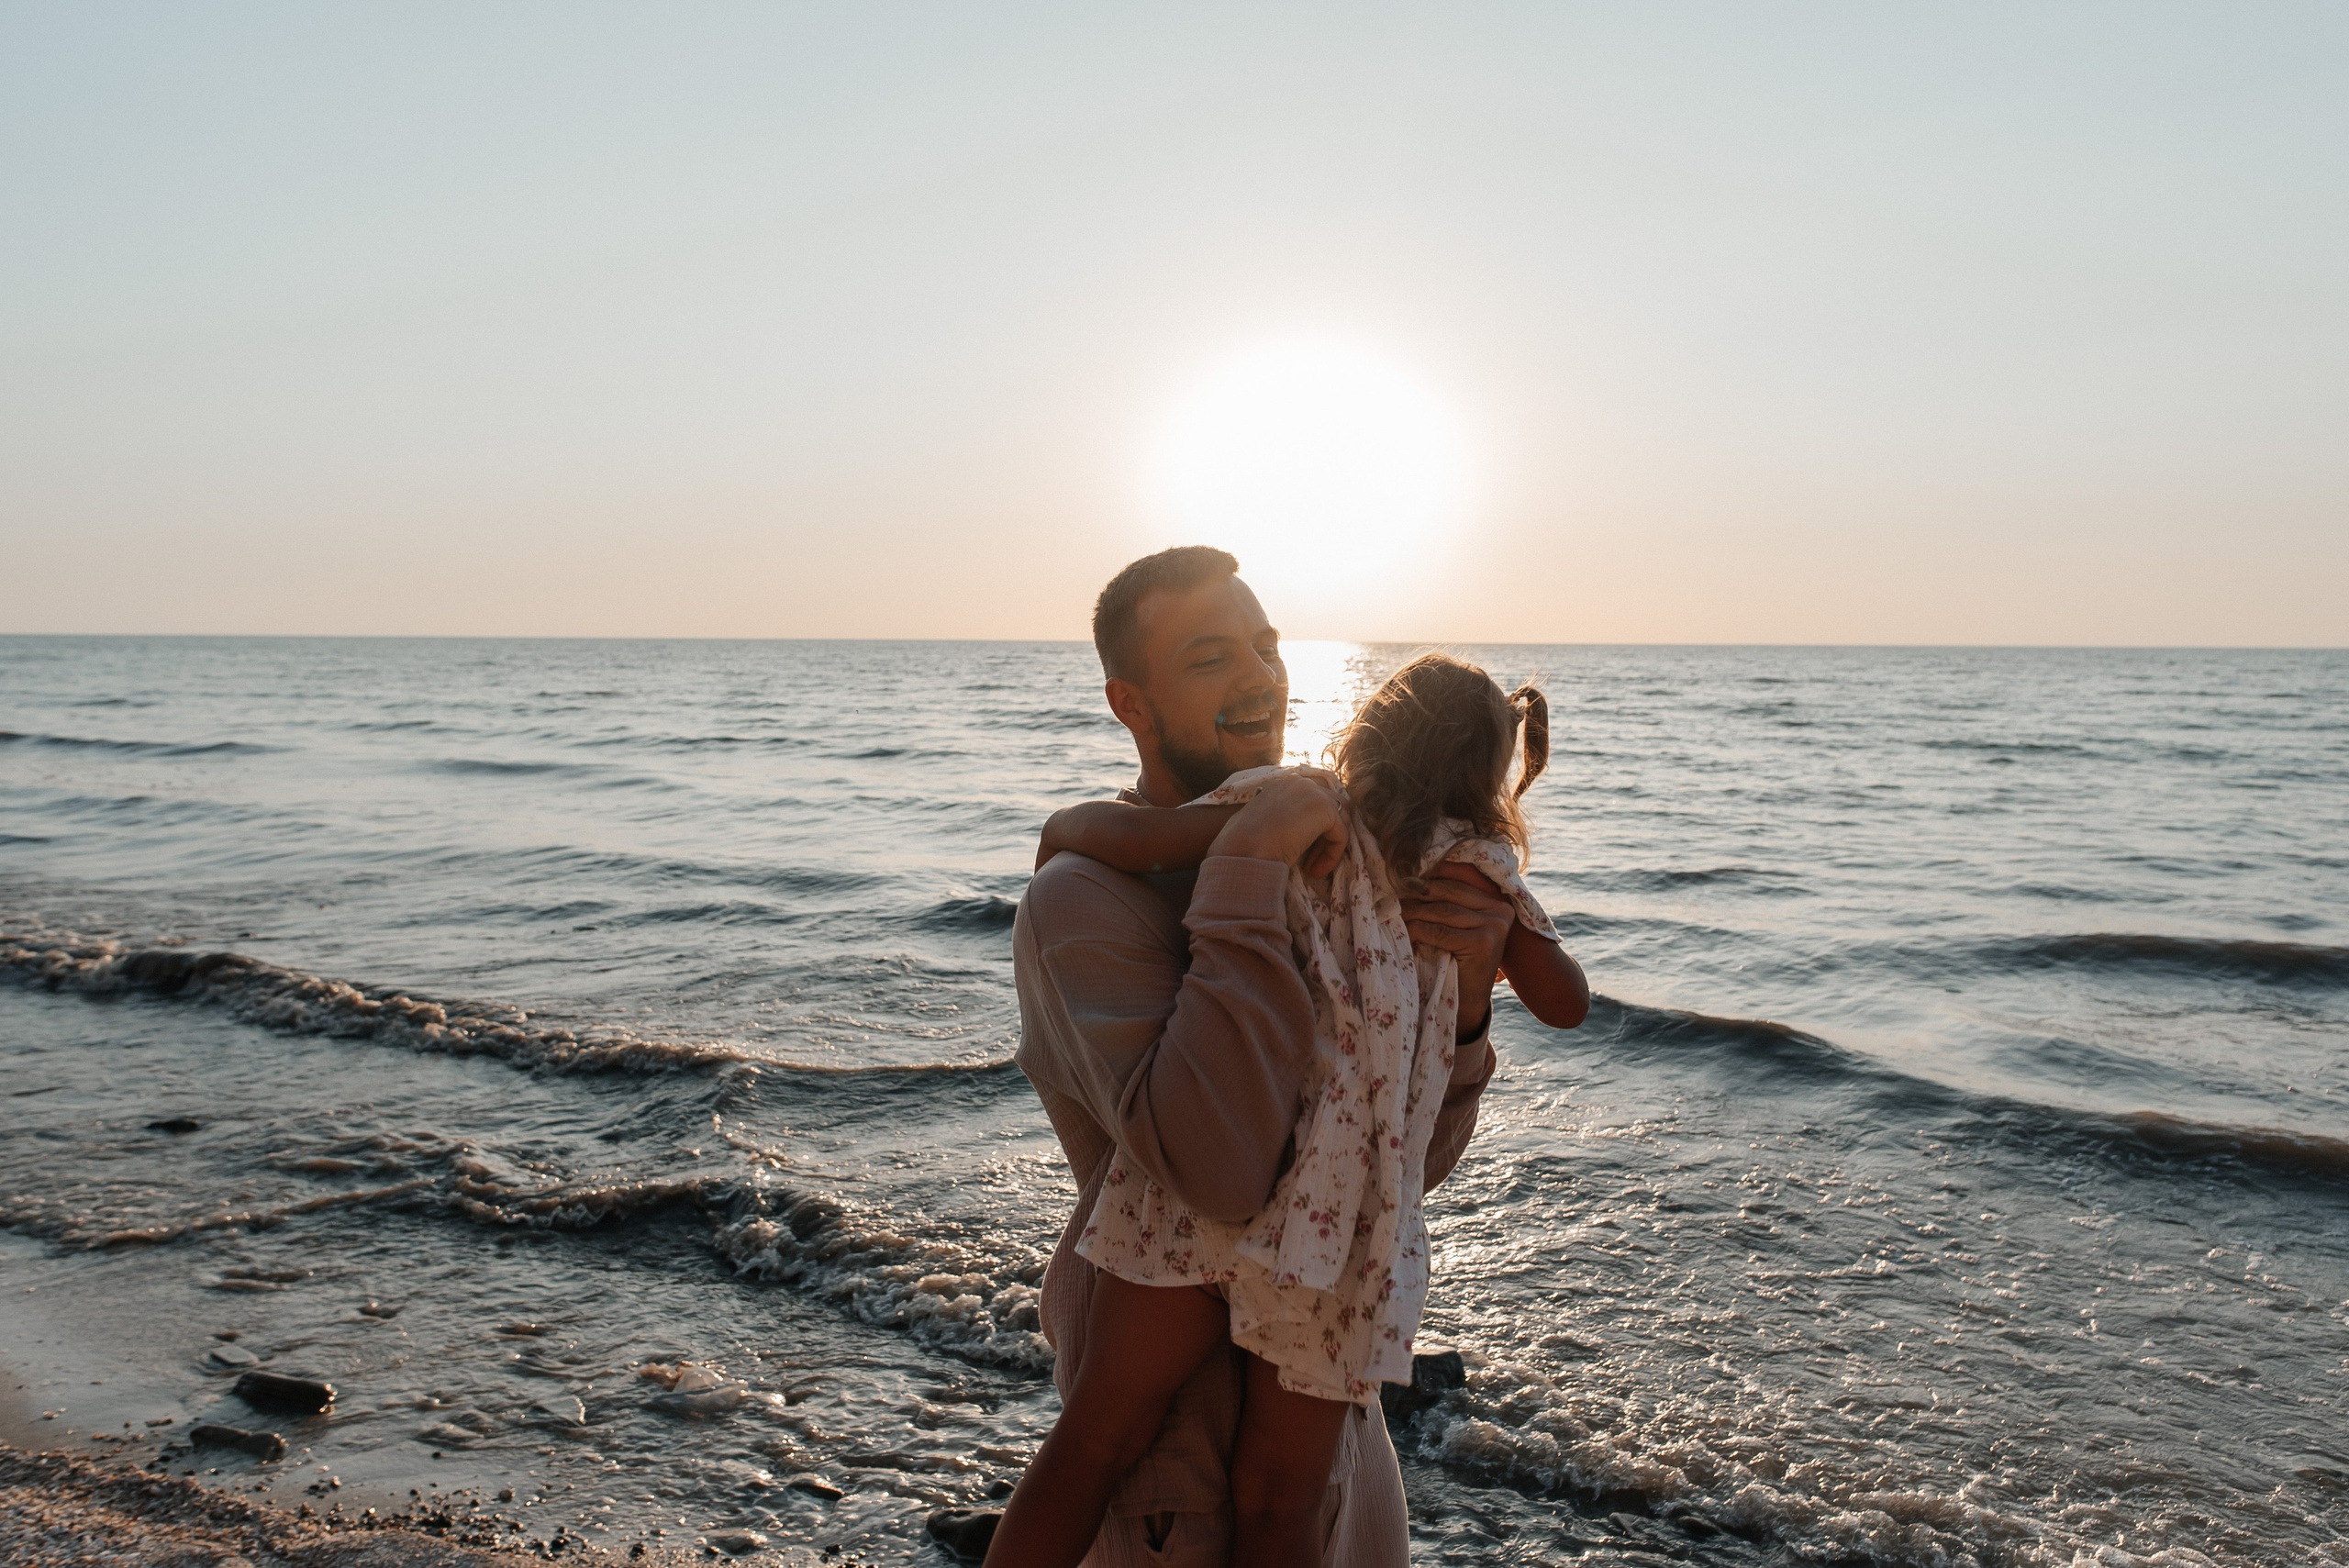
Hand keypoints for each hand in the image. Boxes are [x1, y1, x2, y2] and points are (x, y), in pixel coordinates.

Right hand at [1207, 772, 1346, 877]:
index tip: (1304, 851)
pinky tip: (1314, 871)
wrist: (1240, 851)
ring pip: (1340, 819)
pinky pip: (1341, 834)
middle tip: (1311, 860)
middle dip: (1327, 833)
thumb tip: (1299, 831)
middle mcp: (1299, 781)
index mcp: (1282, 784)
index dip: (1315, 826)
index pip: (1314, 799)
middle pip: (1332, 805)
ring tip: (1312, 867)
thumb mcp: (1262, 824)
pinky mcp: (1324, 808)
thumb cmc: (1242, 846)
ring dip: (1330, 845)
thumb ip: (1284, 818)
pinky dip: (1332, 855)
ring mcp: (1312, 792)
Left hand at [1401, 863, 1513, 1039]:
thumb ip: (1447, 900)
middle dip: (1418, 891)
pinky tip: (1404, 931)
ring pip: (1442, 911)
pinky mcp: (1483, 943)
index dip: (1431, 873)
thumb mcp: (1456, 925)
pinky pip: (1439, 931)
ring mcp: (1494, 926)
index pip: (1460, 877)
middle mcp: (1500, 910)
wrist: (1466, 1002)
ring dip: (1412, 911)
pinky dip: (1417, 930)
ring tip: (1392, 910)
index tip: (1405, 871)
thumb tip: (1412, 875)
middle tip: (1391, 890)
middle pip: (1449, 892)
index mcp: (1496, 901)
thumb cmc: (1456, 960)